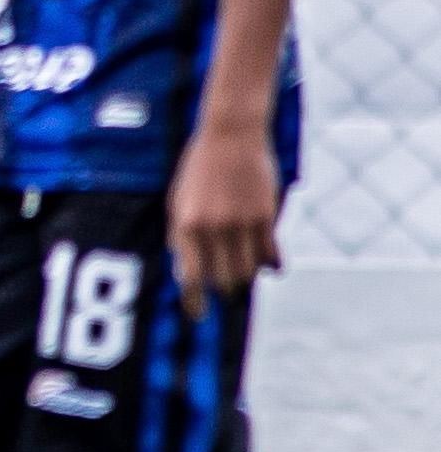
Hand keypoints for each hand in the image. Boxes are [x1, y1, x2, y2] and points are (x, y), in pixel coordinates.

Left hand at [166, 121, 285, 310]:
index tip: (197, 315)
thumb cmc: (199, 169)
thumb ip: (182, 236)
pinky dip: (271, 266)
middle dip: (224, 290)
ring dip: (246, 278)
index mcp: (185, 226)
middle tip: (226, 294)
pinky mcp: (264, 216)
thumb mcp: (179, 201)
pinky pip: (269, 253)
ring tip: (244, 278)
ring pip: (247, 270)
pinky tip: (272, 269)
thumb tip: (186, 272)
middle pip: (222, 279)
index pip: (190, 277)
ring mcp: (239, 223)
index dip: (194, 301)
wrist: (230, 136)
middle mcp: (212, 228)